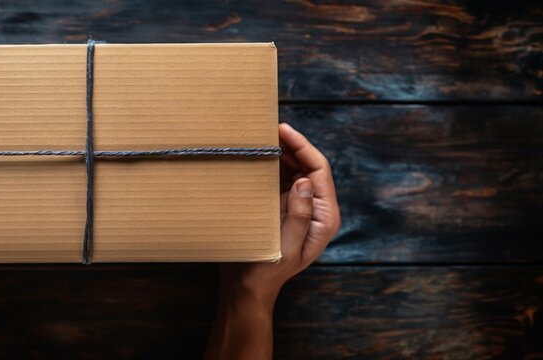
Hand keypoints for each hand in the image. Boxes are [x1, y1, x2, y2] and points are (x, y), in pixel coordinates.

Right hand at [222, 122, 340, 298]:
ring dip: (280, 152)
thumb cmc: (265, 271)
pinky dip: (270, 165)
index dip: (303, 146)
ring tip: (262, 135)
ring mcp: (298, 207)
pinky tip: (257, 155)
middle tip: (268, 126)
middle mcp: (315, 208)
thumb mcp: (284, 247)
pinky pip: (280, 179)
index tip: (282, 130)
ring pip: (293, 169)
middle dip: (291, 144)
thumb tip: (303, 181)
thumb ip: (298, 215)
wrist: (247, 288)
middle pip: (307, 165)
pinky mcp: (281, 207)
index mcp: (324, 217)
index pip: (319, 170)